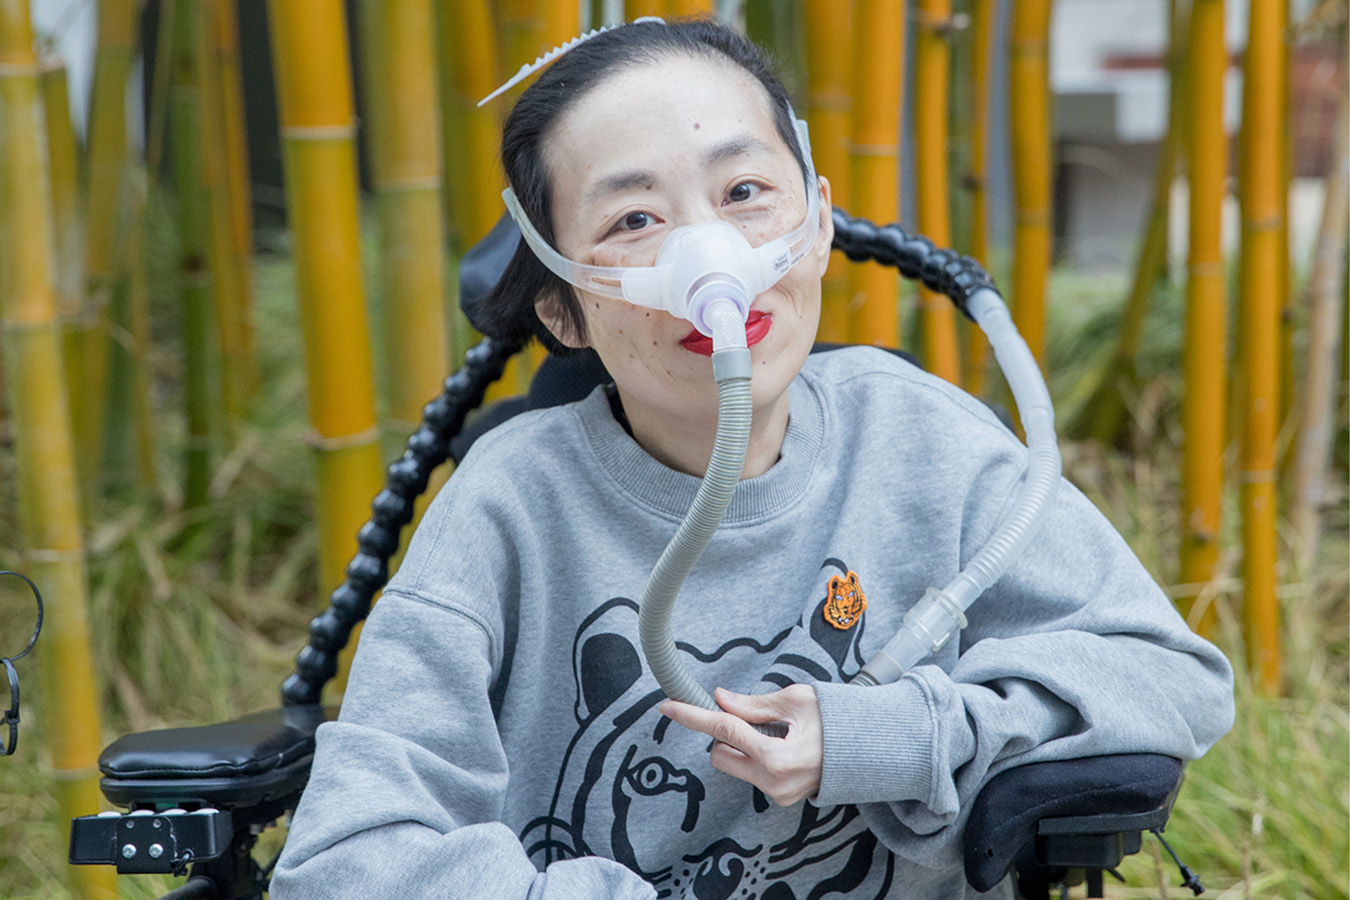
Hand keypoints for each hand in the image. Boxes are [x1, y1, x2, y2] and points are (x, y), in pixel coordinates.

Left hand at [659, 684, 822, 806]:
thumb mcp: (796, 701)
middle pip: (720, 755)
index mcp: (777, 756)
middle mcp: (773, 782)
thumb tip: (721, 700)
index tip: (670, 707)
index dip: (694, 716)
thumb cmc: (836, 721)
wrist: (867, 750)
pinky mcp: (781, 798)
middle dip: (727, 734)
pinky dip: (757, 758)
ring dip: (743, 747)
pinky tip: (784, 749)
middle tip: (756, 719)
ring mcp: (777, 794)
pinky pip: (752, 774)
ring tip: (778, 735)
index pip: (724, 730)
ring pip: (735, 765)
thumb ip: (753, 705)